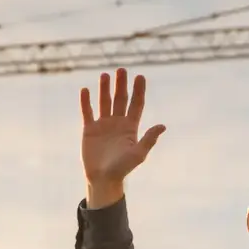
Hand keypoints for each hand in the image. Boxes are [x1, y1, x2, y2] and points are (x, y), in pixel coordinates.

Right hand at [80, 68, 165, 198]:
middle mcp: (118, 123)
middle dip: (121, 84)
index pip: (136, 104)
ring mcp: (103, 125)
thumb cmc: (123, 169)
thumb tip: (163, 126)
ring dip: (105, 89)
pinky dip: (86, 101)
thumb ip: (149, 139)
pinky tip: (86, 90)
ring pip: (105, 102)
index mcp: (131, 127)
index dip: (139, 91)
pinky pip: (88, 112)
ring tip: (105, 75)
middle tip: (122, 69)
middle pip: (120, 99)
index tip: (140, 76)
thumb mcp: (138, 154)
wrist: (103, 179)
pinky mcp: (89, 130)